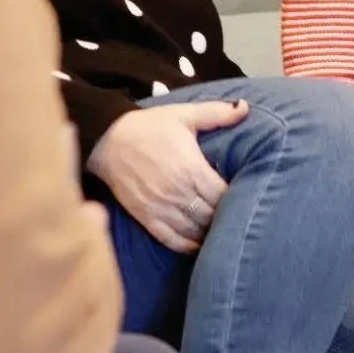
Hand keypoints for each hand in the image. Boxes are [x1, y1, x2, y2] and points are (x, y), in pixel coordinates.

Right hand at [88, 100, 247, 254]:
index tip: (244, 194)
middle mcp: (179, 192)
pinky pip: (172, 240)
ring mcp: (162, 208)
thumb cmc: (150, 126)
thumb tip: (245, 107)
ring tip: (221, 228)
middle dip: (226, 215)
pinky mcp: (147, 218)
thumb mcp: (185, 114)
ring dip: (209, 231)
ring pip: (195, 230)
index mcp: (192, 169)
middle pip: (212, 215)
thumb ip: (217, 113)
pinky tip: (199, 244)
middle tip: (235, 213)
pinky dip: (188, 246)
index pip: (224, 195)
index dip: (237, 197)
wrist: (108, 139)